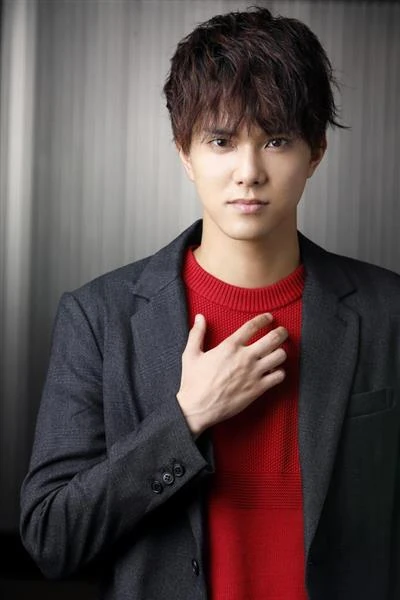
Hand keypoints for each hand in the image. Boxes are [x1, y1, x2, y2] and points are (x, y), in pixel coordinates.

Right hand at [176, 313, 287, 435]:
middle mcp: (245, 357)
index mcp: (230, 346)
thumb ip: (197, 334)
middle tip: (283, 332)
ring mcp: (253, 373)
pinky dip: (279, 373)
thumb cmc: (193, 382)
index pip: (252, 326)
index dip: (263, 319)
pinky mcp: (258, 389)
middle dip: (281, 333)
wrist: (198, 408)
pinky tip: (274, 372)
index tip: (269, 317)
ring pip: (279, 356)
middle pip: (273, 338)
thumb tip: (200, 317)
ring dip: (281, 352)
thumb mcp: (190, 354)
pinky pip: (279, 376)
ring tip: (278, 352)